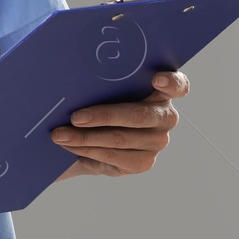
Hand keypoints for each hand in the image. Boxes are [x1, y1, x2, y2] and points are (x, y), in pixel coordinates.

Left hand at [51, 70, 187, 179]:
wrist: (92, 136)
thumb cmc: (99, 101)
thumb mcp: (103, 88)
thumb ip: (103, 82)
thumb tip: (73, 76)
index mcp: (161, 92)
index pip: (178, 86)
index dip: (171, 83)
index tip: (156, 80)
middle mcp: (165, 117)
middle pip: (139, 116)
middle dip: (103, 116)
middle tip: (74, 117)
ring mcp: (157, 141)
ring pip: (120, 138)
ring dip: (85, 137)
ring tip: (59, 134)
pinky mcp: (144, 162)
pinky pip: (113, 157)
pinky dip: (87, 150)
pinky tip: (69, 146)